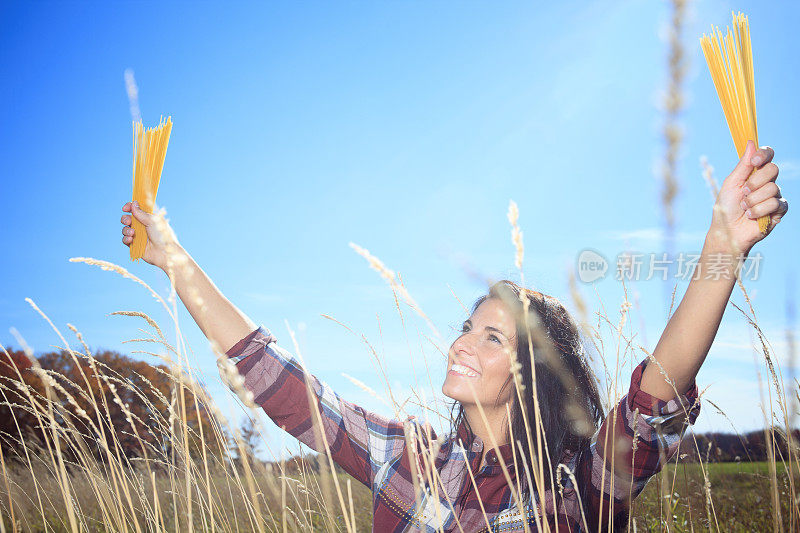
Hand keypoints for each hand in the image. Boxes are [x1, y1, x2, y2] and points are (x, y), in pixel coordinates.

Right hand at [121, 201, 180, 269]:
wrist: (164, 253)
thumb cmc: (162, 236)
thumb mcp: (152, 221)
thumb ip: (141, 213)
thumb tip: (134, 203)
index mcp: (148, 218)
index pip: (136, 210)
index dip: (129, 207)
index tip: (125, 208)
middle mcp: (142, 226)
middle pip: (127, 219)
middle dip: (125, 219)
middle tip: (129, 221)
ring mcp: (138, 236)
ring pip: (125, 229)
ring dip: (126, 230)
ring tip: (132, 233)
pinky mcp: (134, 245)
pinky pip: (125, 240)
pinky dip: (126, 239)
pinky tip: (131, 240)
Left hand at [708, 140, 788, 255]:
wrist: (727, 230)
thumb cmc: (726, 207)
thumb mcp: (731, 183)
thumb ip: (743, 165)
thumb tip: (751, 142)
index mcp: (754, 173)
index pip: (767, 155)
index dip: (764, 154)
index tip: (754, 161)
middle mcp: (767, 182)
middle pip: (773, 169)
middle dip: (754, 182)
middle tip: (743, 192)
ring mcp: (774, 196)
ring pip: (773, 188)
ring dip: (753, 200)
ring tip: (744, 208)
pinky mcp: (779, 210)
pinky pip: (776, 203)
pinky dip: (759, 210)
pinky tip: (751, 216)